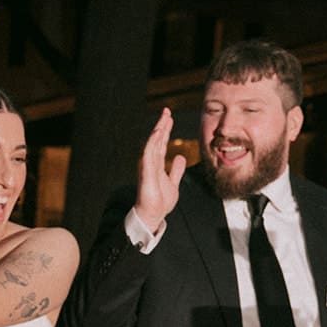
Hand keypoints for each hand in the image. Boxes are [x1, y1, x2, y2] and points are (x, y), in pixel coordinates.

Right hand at [134, 108, 184, 233]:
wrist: (153, 215)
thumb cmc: (160, 202)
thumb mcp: (173, 183)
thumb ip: (176, 171)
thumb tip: (180, 157)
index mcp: (157, 165)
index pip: (161, 143)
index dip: (166, 130)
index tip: (170, 117)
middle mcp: (151, 163)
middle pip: (157, 140)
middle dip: (162, 125)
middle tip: (167, 110)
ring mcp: (147, 167)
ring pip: (152, 143)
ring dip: (158, 130)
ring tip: (164, 118)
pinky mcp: (146, 172)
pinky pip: (148, 153)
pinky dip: (152, 142)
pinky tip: (157, 132)